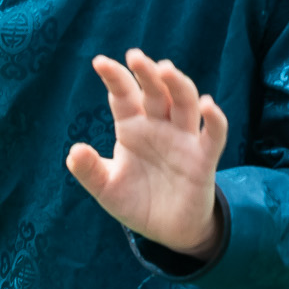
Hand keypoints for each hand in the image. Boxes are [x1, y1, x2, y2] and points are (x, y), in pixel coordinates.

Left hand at [65, 50, 225, 261]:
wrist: (168, 232)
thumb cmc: (137, 202)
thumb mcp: (108, 189)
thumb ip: (90, 171)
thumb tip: (73, 151)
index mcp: (132, 126)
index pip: (123, 95)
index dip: (114, 77)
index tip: (99, 62)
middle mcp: (159, 125)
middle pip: (155, 91)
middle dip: (147, 73)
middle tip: (135, 56)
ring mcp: (183, 138)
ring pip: (184, 102)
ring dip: (177, 84)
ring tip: (166, 69)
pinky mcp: (204, 158)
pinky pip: (214, 134)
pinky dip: (214, 118)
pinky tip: (208, 105)